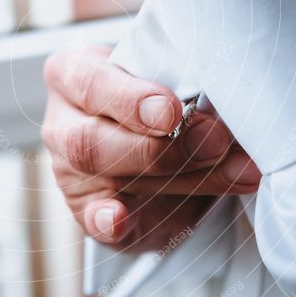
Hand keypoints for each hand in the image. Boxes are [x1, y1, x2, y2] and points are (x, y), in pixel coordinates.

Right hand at [41, 46, 259, 251]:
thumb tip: (223, 111)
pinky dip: (108, 221)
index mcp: (72, 74)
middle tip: (214, 142)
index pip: (90, 82)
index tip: (173, 112)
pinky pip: (90, 218)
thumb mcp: (165, 78)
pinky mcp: (85, 208)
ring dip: (178, 178)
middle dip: (159, 146)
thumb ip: (182, 91)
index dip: (132, 99)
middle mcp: (63, 122)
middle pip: (92, 139)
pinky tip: (121, 222)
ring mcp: (68, 169)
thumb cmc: (155, 95)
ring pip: (107, 175)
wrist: (157, 138)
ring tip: (233, 173)